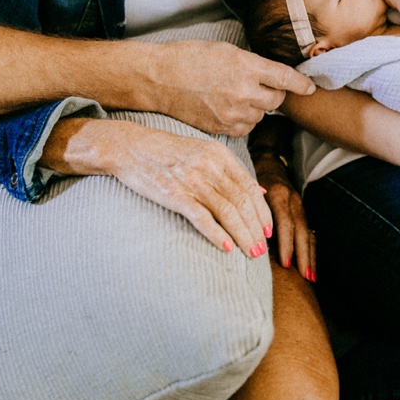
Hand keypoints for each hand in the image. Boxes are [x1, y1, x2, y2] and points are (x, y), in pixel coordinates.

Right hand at [44, 116, 273, 255]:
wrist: (130, 147)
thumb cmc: (167, 152)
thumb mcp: (203, 152)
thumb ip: (231, 171)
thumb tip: (259, 192)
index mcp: (219, 155)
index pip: (250, 188)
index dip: (262, 212)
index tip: (269, 229)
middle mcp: (210, 167)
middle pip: (242, 202)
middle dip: (256, 228)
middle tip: (263, 249)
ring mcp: (192, 181)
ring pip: (227, 212)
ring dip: (243, 235)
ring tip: (251, 253)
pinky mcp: (174, 195)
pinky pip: (201, 217)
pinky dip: (216, 234)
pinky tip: (227, 248)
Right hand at [149, 40, 315, 136]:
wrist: (160, 79)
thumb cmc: (190, 58)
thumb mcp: (226, 51)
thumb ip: (253, 64)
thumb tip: (273, 75)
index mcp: (246, 66)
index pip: (285, 78)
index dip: (301, 84)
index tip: (310, 87)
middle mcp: (243, 91)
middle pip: (276, 100)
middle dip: (274, 94)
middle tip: (260, 87)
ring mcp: (232, 112)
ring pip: (261, 115)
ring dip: (256, 107)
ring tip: (236, 96)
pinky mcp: (222, 128)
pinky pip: (246, 128)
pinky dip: (244, 120)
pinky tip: (229, 109)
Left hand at [254, 151, 315, 280]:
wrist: (267, 160)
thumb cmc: (249, 179)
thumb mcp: (244, 188)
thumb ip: (246, 208)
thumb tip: (240, 235)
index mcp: (277, 194)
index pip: (285, 222)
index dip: (286, 243)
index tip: (284, 264)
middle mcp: (292, 200)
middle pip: (301, 230)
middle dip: (303, 255)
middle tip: (303, 276)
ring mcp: (299, 205)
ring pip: (308, 232)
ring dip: (310, 256)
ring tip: (310, 277)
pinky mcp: (301, 211)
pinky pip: (309, 232)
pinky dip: (310, 250)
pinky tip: (310, 267)